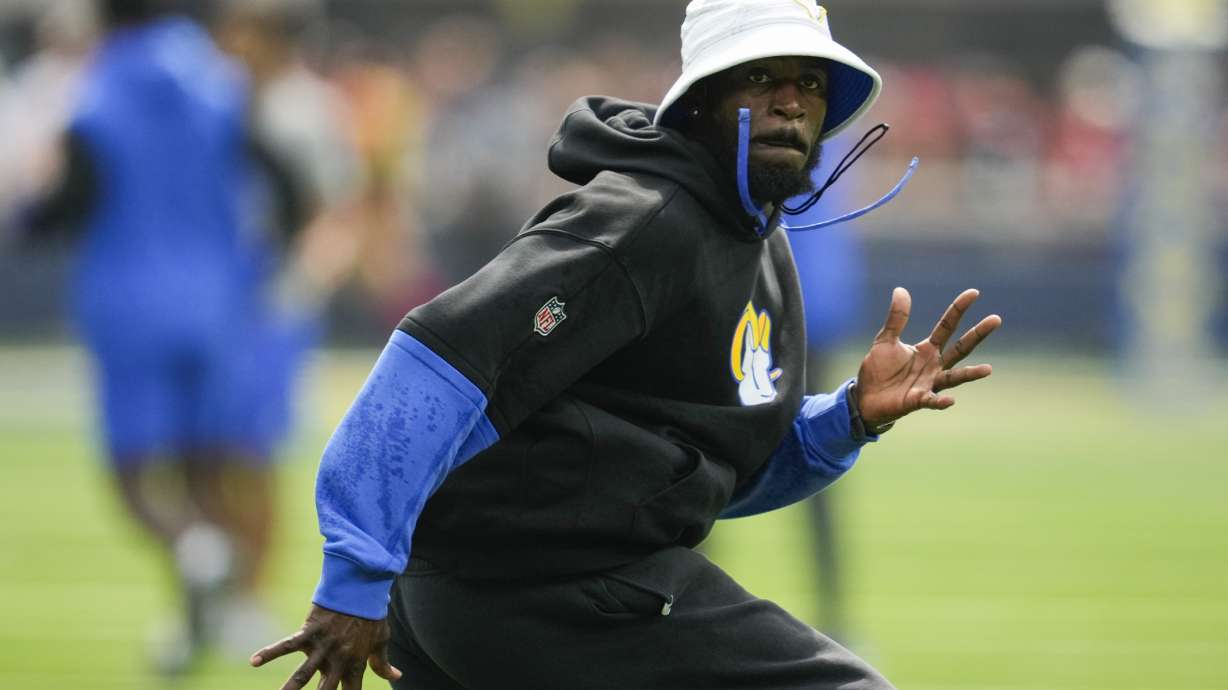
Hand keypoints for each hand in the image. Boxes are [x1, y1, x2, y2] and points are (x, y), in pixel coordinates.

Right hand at [251, 604, 401, 689]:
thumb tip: (398, 677)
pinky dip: (269, 652)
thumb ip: (384, 663)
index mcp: (356, 665)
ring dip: (289, 689)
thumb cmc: (372, 615)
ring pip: (303, 675)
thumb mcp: (381, 640)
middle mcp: (338, 660)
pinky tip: (254, 661)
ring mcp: (322, 647)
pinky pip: (287, 644)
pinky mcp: (309, 632)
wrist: (362, 587)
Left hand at [855, 287, 1000, 426]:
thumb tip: (900, 289)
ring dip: (970, 374)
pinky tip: (950, 400)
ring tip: (988, 369)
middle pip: (961, 348)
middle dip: (977, 334)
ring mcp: (929, 383)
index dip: (959, 309)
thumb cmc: (880, 368)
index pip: (948, 325)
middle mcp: (934, 365)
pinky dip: (941, 401)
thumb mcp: (886, 339)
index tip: (974, 293)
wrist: (866, 396)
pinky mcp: (917, 400)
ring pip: (954, 377)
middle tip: (996, 319)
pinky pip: (932, 401)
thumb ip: (896, 318)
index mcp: (928, 349)